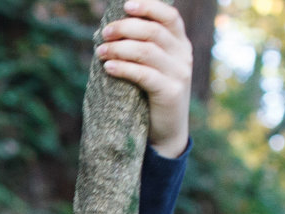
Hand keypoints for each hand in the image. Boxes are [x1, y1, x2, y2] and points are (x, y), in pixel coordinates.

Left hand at [96, 0, 192, 158]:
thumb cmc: (153, 95)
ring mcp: (179, 74)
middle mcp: (183, 55)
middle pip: (153, 31)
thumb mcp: (154, 67)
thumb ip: (143, 47)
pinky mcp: (170, 92)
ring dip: (120, 48)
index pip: (169, 16)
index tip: (125, 6)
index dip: (148, 7)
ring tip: (101, 52)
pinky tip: (108, 67)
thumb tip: (110, 30)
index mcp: (181, 43)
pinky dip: (124, 68)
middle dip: (125, 28)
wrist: (168, 131)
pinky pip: (144, 75)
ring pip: (146, 51)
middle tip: (105, 33)